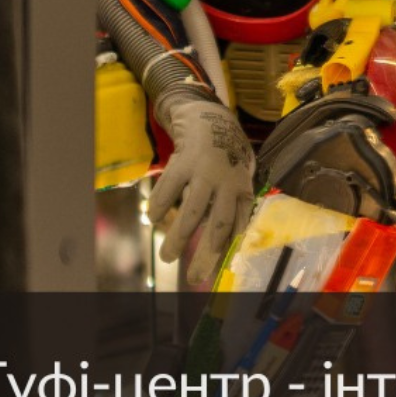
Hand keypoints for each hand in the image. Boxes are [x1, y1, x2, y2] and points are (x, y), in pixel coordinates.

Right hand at [146, 93, 252, 288]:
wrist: (211, 119)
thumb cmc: (227, 158)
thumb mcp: (238, 179)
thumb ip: (231, 207)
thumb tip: (224, 244)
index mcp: (243, 190)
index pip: (238, 227)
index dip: (229, 251)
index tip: (218, 272)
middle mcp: (228, 182)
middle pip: (218, 225)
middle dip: (206, 254)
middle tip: (194, 277)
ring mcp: (206, 171)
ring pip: (192, 211)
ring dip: (179, 237)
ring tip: (167, 257)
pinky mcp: (184, 161)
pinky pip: (170, 189)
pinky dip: (161, 206)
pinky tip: (153, 219)